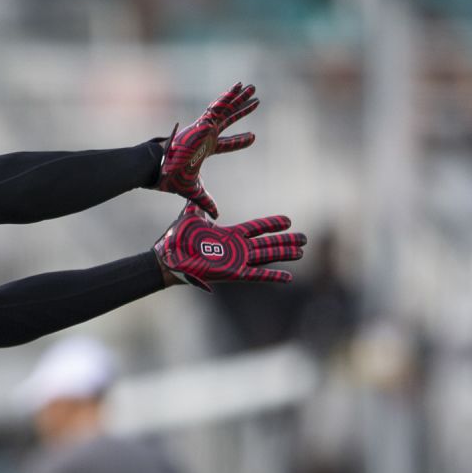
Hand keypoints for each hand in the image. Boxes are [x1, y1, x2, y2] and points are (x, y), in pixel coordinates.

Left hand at [154, 203, 306, 291]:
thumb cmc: (176, 239)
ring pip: (266, 256)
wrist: (167, 257)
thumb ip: (198, 207)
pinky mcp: (232, 273)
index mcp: (229, 235)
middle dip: (286, 240)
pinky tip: (287, 277)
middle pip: (267, 243)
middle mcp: (236, 248)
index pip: (256, 228)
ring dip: (283, 254)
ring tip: (301, 252)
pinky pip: (256, 275)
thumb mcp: (190, 217)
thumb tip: (197, 195)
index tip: (288, 221)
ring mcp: (236, 261)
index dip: (272, 224)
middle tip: (304, 238)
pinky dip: (272, 276)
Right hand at [155, 83, 258, 217]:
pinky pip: (218, 106)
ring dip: (239, 98)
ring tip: (252, 87)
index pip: (227, 144)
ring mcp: (204, 127)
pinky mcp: (202, 123)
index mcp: (205, 149)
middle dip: (242, 111)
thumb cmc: (172, 178)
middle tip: (256, 101)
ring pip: (226, 109)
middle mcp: (206, 135)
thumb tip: (217, 216)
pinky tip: (238, 86)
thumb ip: (206, 201)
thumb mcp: (195, 191)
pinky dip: (228, 97)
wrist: (160, 169)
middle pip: (229, 120)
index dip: (240, 141)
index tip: (254, 137)